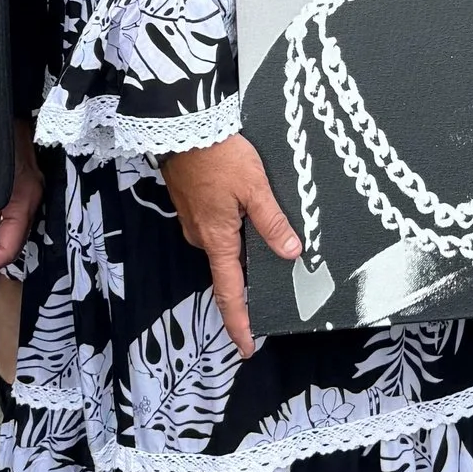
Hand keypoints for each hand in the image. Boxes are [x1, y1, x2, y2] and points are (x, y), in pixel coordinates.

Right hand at [164, 135, 300, 358]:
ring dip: (244, 246)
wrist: (181, 124)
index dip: (239, 323)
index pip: (229, 294)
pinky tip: (250, 213)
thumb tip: (292, 253)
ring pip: (224, 243)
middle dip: (250, 276)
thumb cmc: (218, 155)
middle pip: (229, 268)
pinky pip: (217, 226)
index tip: (247, 347)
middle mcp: (202, 237)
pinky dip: (235, 227)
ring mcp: (194, 220)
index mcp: (217, 240)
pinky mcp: (193, 203)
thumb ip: (273, 222)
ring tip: (271, 238)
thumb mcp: (255, 187)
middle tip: (278, 283)